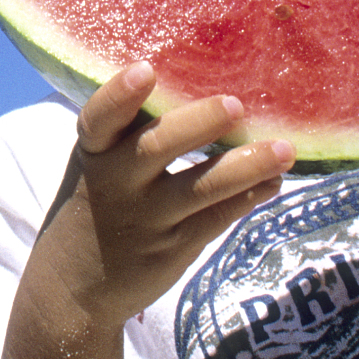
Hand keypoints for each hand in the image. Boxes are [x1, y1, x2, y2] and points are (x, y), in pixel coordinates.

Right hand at [28, 63, 293, 332]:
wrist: (73, 288)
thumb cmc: (97, 202)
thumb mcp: (98, 163)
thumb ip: (132, 131)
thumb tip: (200, 81)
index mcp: (94, 151)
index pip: (99, 118)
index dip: (119, 95)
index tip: (145, 70)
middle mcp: (117, 182)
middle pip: (157, 147)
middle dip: (198, 124)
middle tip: (236, 104)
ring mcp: (147, 218)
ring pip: (201, 187)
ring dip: (246, 166)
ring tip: (285, 149)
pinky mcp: (174, 248)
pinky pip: (217, 217)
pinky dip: (248, 196)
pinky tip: (273, 181)